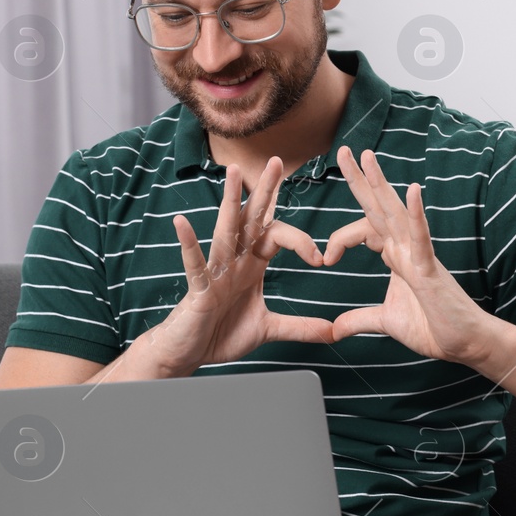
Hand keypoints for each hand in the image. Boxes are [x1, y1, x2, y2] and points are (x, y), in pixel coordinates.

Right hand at [146, 156, 334, 374]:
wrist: (190, 353)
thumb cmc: (222, 334)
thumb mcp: (268, 329)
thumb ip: (300, 327)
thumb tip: (334, 332)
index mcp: (251, 265)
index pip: (276, 234)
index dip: (300, 241)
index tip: (319, 258)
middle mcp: (234, 260)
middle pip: (252, 219)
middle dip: (265, 191)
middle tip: (278, 161)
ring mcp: (215, 271)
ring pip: (225, 230)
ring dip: (230, 201)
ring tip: (233, 173)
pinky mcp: (198, 287)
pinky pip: (194, 262)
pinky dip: (188, 244)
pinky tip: (181, 223)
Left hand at [322, 145, 490, 364]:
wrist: (465, 344)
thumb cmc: (434, 327)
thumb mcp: (387, 321)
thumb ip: (360, 319)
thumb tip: (335, 328)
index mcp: (397, 257)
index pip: (366, 229)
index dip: (341, 238)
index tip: (325, 259)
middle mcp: (407, 249)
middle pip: (379, 207)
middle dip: (360, 179)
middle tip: (343, 151)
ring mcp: (419, 255)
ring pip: (396, 212)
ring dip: (381, 184)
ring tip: (367, 157)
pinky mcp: (429, 269)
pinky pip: (421, 237)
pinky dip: (415, 214)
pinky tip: (411, 190)